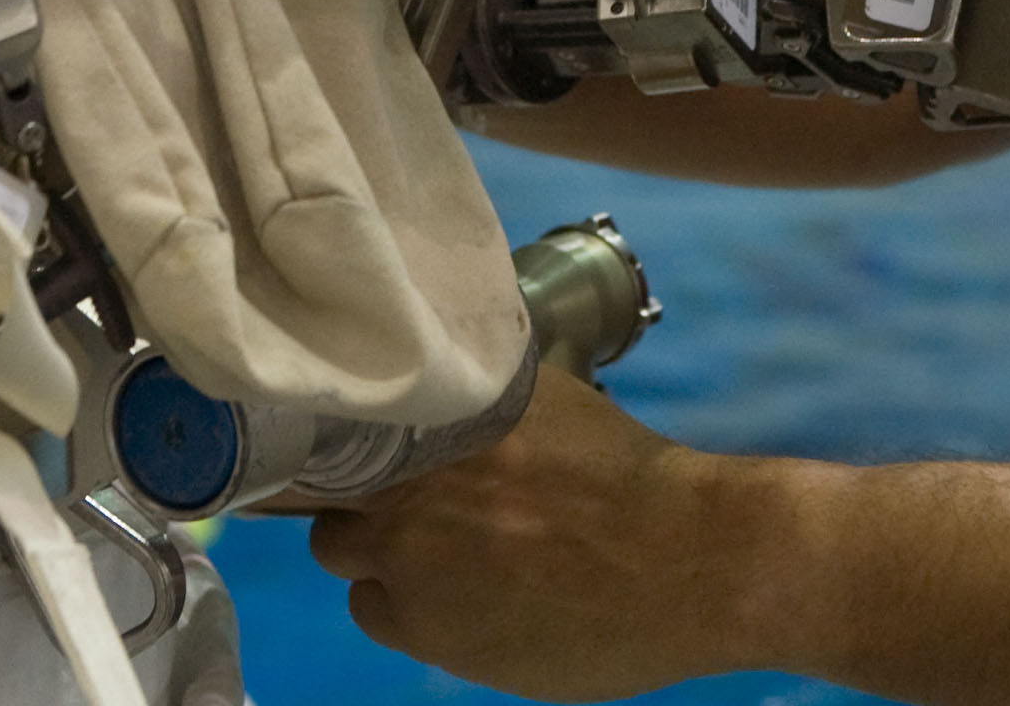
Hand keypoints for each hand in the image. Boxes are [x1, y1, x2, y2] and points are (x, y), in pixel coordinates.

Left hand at [307, 364, 770, 701]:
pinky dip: (411, 610)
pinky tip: (463, 599)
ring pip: (352, 569)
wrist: (682, 559)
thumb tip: (441, 370)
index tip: (358, 451)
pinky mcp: (436, 639)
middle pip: (328, 506)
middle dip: (364, 505)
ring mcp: (412, 576)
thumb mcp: (542, 396)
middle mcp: (400, 499)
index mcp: (422, 430)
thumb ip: (474, 389)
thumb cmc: (624, 471)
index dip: (338, 445)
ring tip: (443, 557)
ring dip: (383, 560)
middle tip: (415, 505)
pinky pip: (385, 620)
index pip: (327, 436)